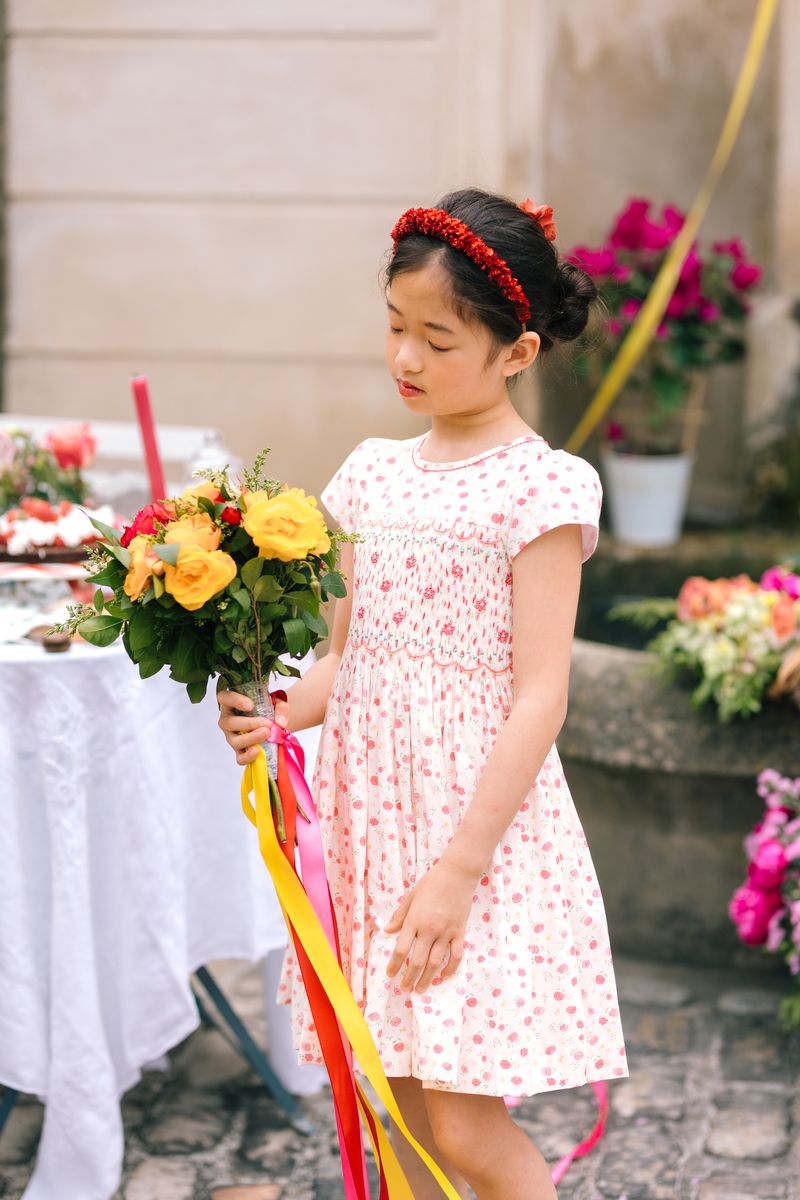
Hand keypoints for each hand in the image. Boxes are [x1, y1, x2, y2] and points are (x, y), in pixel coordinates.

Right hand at [217, 688, 289, 765]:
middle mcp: (228, 720)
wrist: (273, 724)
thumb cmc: (269, 709)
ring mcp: (232, 737)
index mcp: (231, 704)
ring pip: (235, 740)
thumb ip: (281, 709)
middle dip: (249, 724)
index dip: (235, 701)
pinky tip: (257, 751)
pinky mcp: (239, 751)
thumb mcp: (277, 703)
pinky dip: (247, 756)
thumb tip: (280, 723)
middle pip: (229, 723)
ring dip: (251, 738)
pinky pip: (239, 757)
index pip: (224, 698)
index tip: (251, 705)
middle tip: (267, 724)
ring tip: (266, 734)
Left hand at [384, 859, 476, 992]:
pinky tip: (444, 976)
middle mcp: (429, 930)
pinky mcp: (459, 932)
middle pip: (417, 961)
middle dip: (410, 977)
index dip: (394, 965)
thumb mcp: (411, 897)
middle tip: (405, 988)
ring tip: (421, 989)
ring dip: (427, 978)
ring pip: (435, 962)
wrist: (457, 874)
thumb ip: (399, 916)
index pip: (401, 949)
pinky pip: (456, 955)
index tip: (390, 974)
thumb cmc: (431, 883)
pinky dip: (450, 968)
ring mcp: (446, 932)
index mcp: (414, 920)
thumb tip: (387, 931)